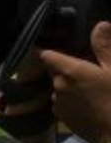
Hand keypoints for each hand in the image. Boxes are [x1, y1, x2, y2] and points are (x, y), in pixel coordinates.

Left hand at [40, 22, 110, 142]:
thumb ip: (105, 48)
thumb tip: (99, 25)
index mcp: (70, 71)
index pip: (48, 56)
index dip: (45, 50)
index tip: (39, 46)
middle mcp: (58, 85)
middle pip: (56, 72)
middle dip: (66, 70)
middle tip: (85, 72)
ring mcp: (58, 102)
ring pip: (59, 88)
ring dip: (68, 87)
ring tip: (88, 91)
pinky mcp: (61, 117)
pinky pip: (62, 102)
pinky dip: (70, 101)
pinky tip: (87, 104)